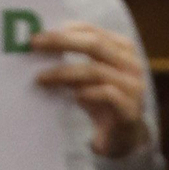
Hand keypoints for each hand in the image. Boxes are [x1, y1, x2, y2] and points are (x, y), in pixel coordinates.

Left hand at [30, 22, 150, 159]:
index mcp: (122, 49)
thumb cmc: (105, 107)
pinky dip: (88, 93)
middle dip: (62, 42)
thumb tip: (45, 52)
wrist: (125, 139)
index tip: (42, 34)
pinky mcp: (130, 109)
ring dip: (65, 72)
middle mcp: (130, 63)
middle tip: (36, 45)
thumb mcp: (88, 82)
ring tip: (42, 78)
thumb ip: (75, 65)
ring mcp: (132, 86)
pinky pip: (108, 94)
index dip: (67, 30)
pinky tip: (73, 97)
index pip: (93, 31)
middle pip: (94, 44)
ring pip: (96, 71)